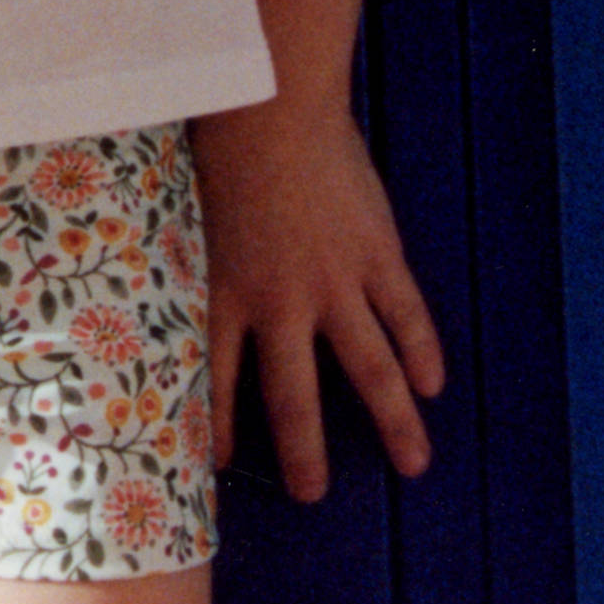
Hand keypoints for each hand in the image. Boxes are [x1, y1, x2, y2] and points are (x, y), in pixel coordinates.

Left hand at [192, 101, 442, 500]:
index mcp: (227, 292)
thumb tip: (169, 273)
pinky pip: (405, 314)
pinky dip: (422, 350)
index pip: (216, 376)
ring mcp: (334, 281)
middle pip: (294, 395)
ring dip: (393, 420)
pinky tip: (433, 385)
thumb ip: (194, 254)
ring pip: (369, 367)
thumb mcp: (188, 211)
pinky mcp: (375, 254)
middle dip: (305, 450)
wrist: (269, 108)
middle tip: (312, 495)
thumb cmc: (218, 146)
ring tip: (414, 465)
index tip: (219, 466)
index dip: (218, 424)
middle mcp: (281, 302)